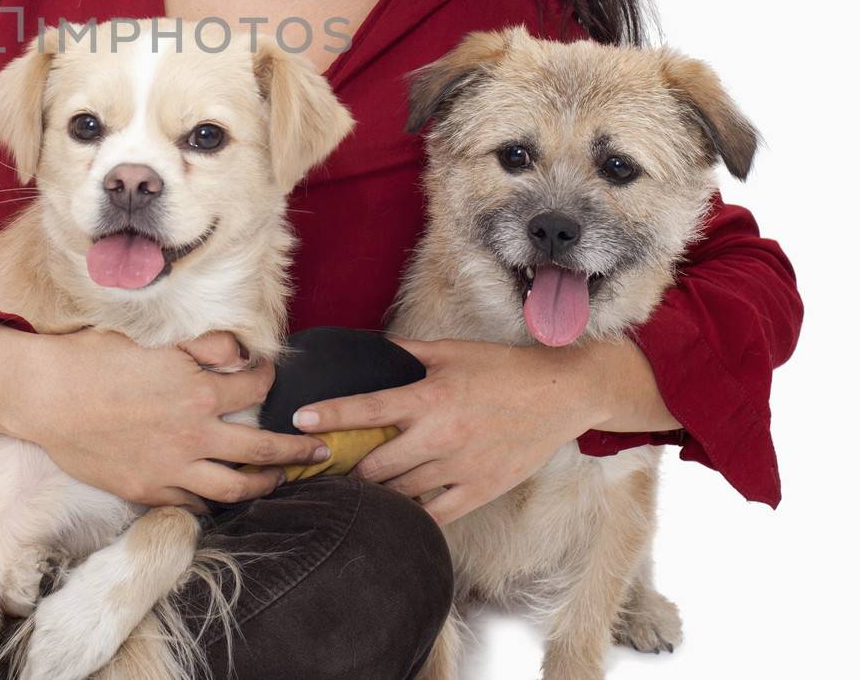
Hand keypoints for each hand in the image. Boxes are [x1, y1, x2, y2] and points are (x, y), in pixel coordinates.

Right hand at [17, 328, 329, 513]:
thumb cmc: (94, 359)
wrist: (46, 396)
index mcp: (197, 388)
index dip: (269, 378)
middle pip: (262, 446)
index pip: (255, 387)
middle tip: (320, 450)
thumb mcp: (151, 341)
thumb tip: (237, 352)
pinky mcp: (149, 489)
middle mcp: (193, 431)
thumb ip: (200, 348)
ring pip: (236, 486)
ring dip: (265, 483)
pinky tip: (222, 498)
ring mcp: (173, 466)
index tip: (273, 376)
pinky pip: (194, 503)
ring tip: (281, 479)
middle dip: (296, 448)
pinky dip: (213, 501)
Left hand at [289, 337, 601, 524]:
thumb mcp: (450, 351)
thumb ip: (405, 351)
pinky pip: (433, 514)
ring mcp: (459, 468)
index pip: (366, 410)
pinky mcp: (479, 490)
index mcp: (429, 398)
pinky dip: (409, 514)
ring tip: (350, 490)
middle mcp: (440, 436)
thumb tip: (369, 345)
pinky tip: (391, 512)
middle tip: (324, 468)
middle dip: (345, 467)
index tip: (300, 422)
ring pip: (399, 492)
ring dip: (372, 492)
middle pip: (374, 464)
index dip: (329, 416)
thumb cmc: (501, 369)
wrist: (559, 395)